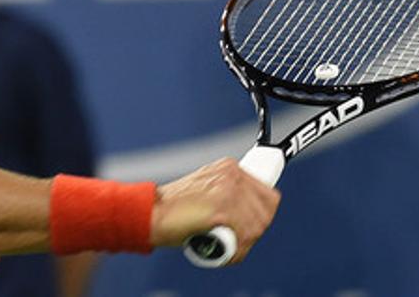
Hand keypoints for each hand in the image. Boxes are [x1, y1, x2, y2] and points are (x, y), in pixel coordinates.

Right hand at [149, 158, 279, 262]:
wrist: (151, 212)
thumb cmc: (174, 207)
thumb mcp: (205, 189)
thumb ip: (226, 192)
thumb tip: (248, 211)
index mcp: (229, 167)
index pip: (267, 194)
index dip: (261, 214)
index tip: (249, 224)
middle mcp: (232, 175)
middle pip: (266, 212)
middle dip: (253, 231)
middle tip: (235, 239)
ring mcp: (228, 191)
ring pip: (256, 227)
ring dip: (243, 243)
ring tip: (224, 246)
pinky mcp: (222, 210)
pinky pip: (243, 239)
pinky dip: (234, 252)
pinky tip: (221, 251)